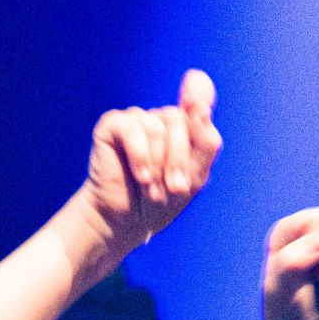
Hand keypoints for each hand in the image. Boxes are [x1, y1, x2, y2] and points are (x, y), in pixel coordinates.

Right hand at [78, 70, 222, 254]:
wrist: (125, 223)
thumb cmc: (160, 202)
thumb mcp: (194, 179)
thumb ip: (205, 143)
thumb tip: (200, 107)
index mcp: (184, 128)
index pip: (198, 104)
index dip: (200, 96)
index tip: (200, 104)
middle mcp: (160, 119)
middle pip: (179, 120)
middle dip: (178, 160)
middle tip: (174, 189)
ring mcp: (137, 120)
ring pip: (157, 128)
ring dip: (157, 166)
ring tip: (152, 190)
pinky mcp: (113, 126)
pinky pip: (133, 130)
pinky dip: (140, 156)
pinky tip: (141, 176)